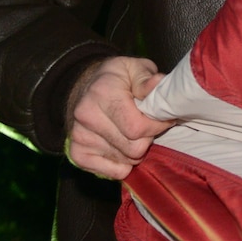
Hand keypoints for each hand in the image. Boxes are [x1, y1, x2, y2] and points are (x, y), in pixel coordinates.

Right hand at [66, 56, 171, 179]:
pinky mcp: (77, 153)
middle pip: (134, 148)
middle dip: (147, 138)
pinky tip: (122, 146)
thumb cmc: (117, 79)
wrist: (86, 87)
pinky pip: (112, 172)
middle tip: (147, 126)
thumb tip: (157, 84)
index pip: (138, 128)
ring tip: (133, 133)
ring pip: (126, 161)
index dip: (158, 126)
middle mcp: (87, 116)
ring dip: (136, 150)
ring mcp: (79, 137)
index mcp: (103, 93)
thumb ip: (148, 79)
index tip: (164, 118)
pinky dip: (123, 164)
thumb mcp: (135, 68)